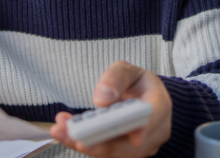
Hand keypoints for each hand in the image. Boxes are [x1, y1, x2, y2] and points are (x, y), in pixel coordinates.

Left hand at [50, 61, 171, 157]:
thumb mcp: (128, 70)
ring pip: (115, 153)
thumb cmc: (136, 83)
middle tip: (74, 134)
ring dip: (86, 144)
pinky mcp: (123, 152)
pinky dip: (84, 143)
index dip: (142, 129)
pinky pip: (104, 152)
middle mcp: (153, 132)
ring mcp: (140, 146)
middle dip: (100, 142)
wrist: (140, 97)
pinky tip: (64, 133)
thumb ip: (116, 78)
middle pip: (130, 146)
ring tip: (60, 130)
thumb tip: (103, 99)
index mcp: (159, 106)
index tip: (128, 135)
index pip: (153, 119)